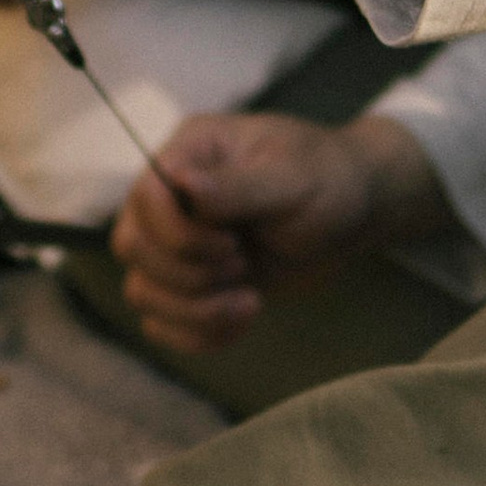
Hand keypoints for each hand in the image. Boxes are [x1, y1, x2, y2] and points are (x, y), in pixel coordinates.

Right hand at [112, 111, 447, 354]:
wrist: (354, 215)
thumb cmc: (328, 181)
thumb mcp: (293, 179)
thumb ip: (237, 187)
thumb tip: (182, 183)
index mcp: (192, 151)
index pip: (143, 195)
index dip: (177, 233)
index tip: (233, 244)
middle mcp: (173, 195)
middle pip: (131, 246)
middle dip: (188, 273)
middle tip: (243, 266)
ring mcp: (178, 241)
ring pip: (141, 289)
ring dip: (192, 309)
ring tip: (249, 301)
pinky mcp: (192, 282)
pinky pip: (160, 321)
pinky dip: (195, 334)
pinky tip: (242, 321)